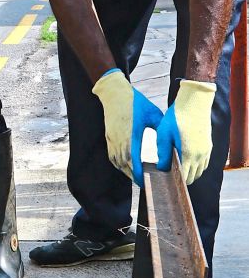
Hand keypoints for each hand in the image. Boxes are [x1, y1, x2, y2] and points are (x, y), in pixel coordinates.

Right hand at [92, 68, 163, 186]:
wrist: (115, 93)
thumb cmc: (135, 103)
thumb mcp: (153, 114)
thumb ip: (160, 129)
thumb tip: (169, 142)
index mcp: (131, 136)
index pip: (133, 161)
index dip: (139, 174)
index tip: (146, 181)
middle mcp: (119, 141)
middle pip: (124, 166)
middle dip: (133, 176)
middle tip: (144, 183)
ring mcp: (112, 140)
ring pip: (117, 163)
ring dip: (126, 171)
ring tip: (136, 176)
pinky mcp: (109, 138)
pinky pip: (113, 157)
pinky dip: (120, 164)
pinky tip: (128, 165)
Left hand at [156, 80, 215, 184]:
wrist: (194, 102)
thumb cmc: (177, 117)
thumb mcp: (164, 135)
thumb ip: (162, 153)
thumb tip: (161, 168)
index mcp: (189, 155)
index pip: (184, 178)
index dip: (175, 181)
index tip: (165, 179)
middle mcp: (200, 156)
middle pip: (193, 177)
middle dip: (182, 179)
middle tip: (169, 174)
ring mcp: (206, 151)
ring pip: (199, 171)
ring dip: (190, 172)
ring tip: (176, 168)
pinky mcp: (208, 146)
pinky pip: (204, 163)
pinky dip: (196, 166)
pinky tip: (186, 161)